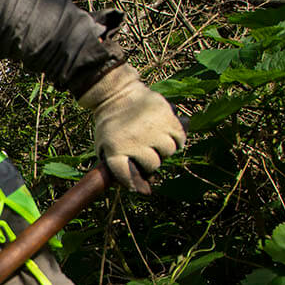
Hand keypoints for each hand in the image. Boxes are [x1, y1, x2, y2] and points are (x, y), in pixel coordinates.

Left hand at [79, 65, 185, 192]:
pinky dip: (177, 139)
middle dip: (150, 163)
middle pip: (153, 165)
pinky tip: (170, 137)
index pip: (127, 176)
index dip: (133, 183)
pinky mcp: (166, 116)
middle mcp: (135, 141)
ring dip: (164, 150)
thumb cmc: (111, 125)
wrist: (116, 94)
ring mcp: (152, 128)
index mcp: (115, 150)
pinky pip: (179, 137)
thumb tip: (144, 190)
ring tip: (157, 142)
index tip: (137, 185)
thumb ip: (116, 167)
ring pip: (169, 151)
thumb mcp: (104, 146)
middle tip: (147, 153)